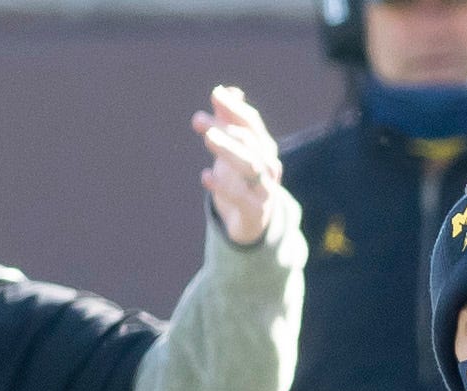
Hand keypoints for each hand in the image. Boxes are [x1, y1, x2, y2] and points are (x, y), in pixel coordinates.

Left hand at [196, 86, 282, 245]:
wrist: (254, 223)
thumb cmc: (242, 179)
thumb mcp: (235, 150)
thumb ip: (228, 121)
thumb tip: (222, 91)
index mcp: (264, 147)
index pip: (252, 122)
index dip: (235, 108)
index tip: (214, 95)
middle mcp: (269, 165)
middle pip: (249, 141)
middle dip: (224, 128)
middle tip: (197, 120)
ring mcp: (265, 189)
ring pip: (250, 165)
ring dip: (228, 150)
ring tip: (208, 139)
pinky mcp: (256, 211)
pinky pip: (241, 196)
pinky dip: (223, 186)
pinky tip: (205, 176)